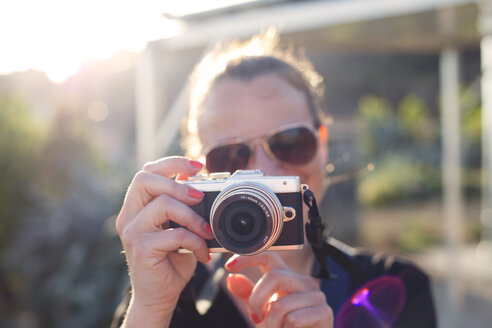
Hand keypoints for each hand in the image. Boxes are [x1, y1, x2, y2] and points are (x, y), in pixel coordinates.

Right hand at [115, 156, 213, 326]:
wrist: (160, 296)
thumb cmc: (171, 260)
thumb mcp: (179, 227)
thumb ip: (183, 206)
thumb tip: (196, 180)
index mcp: (137, 207)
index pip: (147, 172)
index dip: (172, 163)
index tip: (198, 165)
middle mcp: (129, 216)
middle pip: (144, 180)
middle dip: (177, 183)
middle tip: (199, 197)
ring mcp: (132, 232)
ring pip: (162, 204)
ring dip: (192, 216)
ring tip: (207, 231)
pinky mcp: (142, 250)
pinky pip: (174, 235)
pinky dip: (195, 241)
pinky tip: (203, 253)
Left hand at [225, 252, 332, 327]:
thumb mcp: (261, 312)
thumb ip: (249, 295)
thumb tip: (232, 278)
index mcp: (288, 278)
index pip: (269, 257)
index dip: (249, 257)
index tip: (230, 265)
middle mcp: (303, 282)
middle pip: (273, 276)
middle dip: (257, 301)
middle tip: (257, 319)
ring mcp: (317, 296)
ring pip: (280, 304)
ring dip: (272, 325)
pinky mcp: (325, 312)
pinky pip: (293, 319)